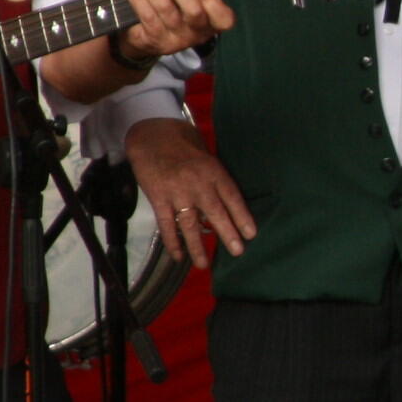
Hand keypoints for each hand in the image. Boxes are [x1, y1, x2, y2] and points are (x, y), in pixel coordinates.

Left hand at [119, 0, 238, 60]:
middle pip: (195, 14)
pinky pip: (147, 17)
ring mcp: (175, 39)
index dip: (216, 7)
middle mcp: (196, 32)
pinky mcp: (155, 40)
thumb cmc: (173, 4)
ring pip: (167, 12)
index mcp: (211, 19)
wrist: (146, 33)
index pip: (225, 19)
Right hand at [126, 116, 255, 268]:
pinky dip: (172, 241)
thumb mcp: (206, 156)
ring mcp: (177, 192)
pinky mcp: (158, 198)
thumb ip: (216, 179)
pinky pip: (166, 224)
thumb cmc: (183, 147)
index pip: (232, 196)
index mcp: (213, 171)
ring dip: (197, 246)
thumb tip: (227, 207)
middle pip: (215, 212)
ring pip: (190, 224)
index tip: (251, 234)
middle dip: (227, 233)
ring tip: (204, 264)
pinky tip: (178, 256)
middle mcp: (197, 183)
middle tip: (237, 252)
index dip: (242, 216)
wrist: (150, 137)